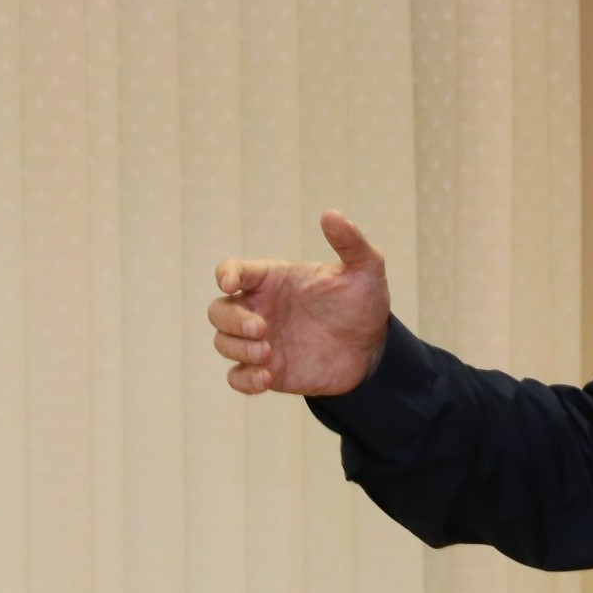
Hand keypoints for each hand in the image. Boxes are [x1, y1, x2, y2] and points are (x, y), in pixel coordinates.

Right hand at [208, 210, 390, 395]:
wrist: (374, 349)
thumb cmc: (363, 304)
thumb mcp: (365, 270)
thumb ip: (350, 242)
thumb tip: (331, 214)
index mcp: (272, 280)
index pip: (233, 271)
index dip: (225, 275)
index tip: (230, 283)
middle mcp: (260, 309)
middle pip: (218, 311)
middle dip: (231, 320)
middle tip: (262, 329)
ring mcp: (261, 341)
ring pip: (223, 343)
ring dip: (237, 348)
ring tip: (268, 352)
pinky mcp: (268, 371)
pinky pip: (238, 377)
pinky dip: (243, 379)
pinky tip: (264, 379)